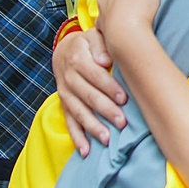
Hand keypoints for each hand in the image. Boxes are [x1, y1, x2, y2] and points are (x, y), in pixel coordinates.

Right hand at [53, 28, 125, 154]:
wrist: (65, 50)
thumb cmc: (89, 44)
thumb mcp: (95, 36)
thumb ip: (101, 45)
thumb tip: (106, 60)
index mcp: (77, 58)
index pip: (94, 75)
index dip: (109, 87)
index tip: (124, 98)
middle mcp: (68, 77)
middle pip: (87, 96)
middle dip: (105, 110)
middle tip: (122, 122)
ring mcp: (65, 93)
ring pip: (78, 112)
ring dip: (92, 127)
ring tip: (107, 139)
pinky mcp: (64, 105)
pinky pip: (69, 123)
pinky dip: (77, 138)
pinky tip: (86, 151)